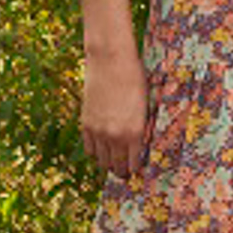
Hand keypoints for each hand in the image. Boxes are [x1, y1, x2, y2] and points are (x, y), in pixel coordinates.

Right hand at [80, 49, 148, 178]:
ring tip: (114, 164)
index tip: (138, 172)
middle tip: (126, 173)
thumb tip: (141, 143)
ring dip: (108, 164)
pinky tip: (101, 149)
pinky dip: (95, 152)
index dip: (136, 170)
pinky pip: (89, 149)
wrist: (110, 59)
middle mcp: (115, 136)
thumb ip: (142, 126)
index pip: (135, 164)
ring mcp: (99, 131)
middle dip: (123, 172)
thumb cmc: (134, 76)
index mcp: (135, 131)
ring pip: (102, 162)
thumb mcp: (145, 103)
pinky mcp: (86, 124)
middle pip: (117, 167)